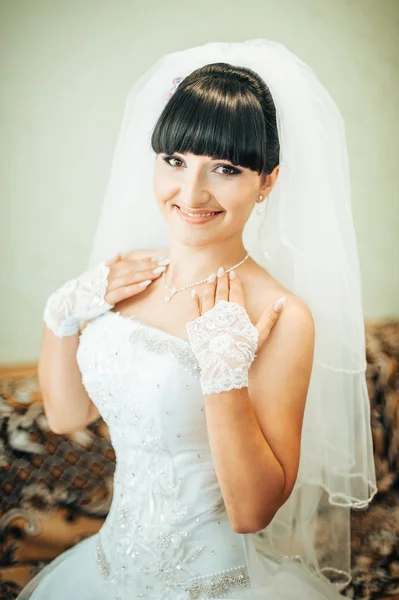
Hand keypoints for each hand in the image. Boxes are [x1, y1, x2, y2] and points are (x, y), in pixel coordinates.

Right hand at [43, 253, 168, 337]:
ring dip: (145, 275)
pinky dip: (134, 287)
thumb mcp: (96, 274)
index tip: (159, 257)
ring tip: (159, 272)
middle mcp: (107, 275)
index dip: (145, 260)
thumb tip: (120, 254)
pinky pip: (123, 292)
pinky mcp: (105, 299)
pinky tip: (145, 285)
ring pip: (130, 278)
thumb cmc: (84, 289)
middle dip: (149, 265)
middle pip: (132, 268)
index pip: (130, 262)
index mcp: (107, 269)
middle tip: (165, 263)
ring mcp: (106, 287)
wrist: (68, 304)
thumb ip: (109, 264)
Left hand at [186, 267, 286, 394]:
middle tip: (221, 270)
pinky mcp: (196, 327)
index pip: (235, 292)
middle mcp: (220, 312)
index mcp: (236, 312)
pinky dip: (193, 302)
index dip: (235, 282)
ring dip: (209, 286)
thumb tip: (282, 300)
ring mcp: (207, 318)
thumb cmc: (243, 351)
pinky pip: (194, 311)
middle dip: (222, 280)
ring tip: (210, 277)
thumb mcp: (260, 334)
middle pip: (221, 292)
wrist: (224, 366)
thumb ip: (270, 316)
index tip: (233, 273)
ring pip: (207, 297)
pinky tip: (193, 294)